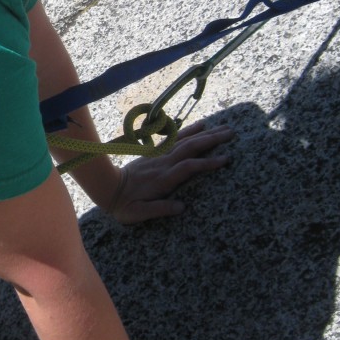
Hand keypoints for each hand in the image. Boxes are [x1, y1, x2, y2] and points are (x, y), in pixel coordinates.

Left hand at [108, 121, 233, 224]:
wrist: (107, 187)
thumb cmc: (124, 205)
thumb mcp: (138, 213)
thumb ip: (159, 209)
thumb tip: (182, 207)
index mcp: (162, 179)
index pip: (188, 167)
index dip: (207, 163)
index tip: (225, 159)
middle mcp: (163, 164)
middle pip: (190, 148)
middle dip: (211, 140)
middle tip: (231, 133)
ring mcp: (159, 156)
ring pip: (185, 141)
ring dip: (204, 133)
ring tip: (223, 127)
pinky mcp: (155, 153)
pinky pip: (175, 139)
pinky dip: (189, 130)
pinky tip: (201, 125)